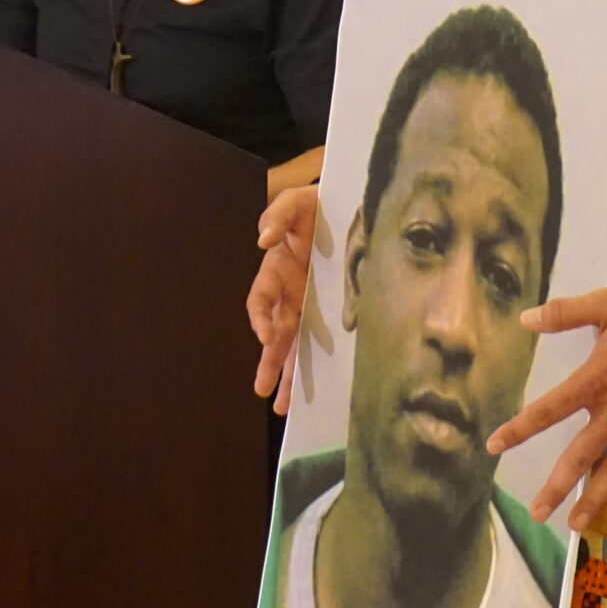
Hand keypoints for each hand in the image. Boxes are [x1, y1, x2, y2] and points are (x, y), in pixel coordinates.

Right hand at [249, 185, 317, 413]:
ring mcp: (306, 304)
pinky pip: (317, 340)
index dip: (259, 316)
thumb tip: (262, 240)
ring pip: (292, 345)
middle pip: (272, 333)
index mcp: (276, 269)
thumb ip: (278, 215)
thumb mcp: (295, 201)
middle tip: (262, 390)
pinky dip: (313, 363)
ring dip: (286, 374)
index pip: (260, 298)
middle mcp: (288, 292)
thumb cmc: (315, 204)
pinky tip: (315, 389)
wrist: (347, 206)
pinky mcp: (327, 310)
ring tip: (282, 406)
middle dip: (268, 360)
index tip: (267, 334)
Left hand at [484, 287, 606, 529]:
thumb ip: (563, 313)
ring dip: (591, 499)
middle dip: (556, 487)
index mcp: (595, 380)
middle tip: (535, 513)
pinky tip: (603, 492)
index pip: (548, 410)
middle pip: (579, 456)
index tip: (495, 445)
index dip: (520, 429)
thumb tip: (525, 319)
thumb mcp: (606, 304)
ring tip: (574, 524)